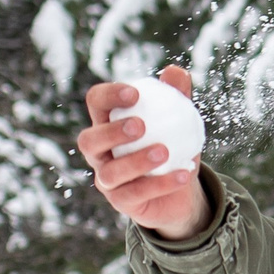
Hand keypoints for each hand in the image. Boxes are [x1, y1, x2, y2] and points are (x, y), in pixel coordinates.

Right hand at [78, 67, 210, 241]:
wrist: (180, 190)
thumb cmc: (172, 146)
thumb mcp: (178, 121)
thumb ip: (176, 97)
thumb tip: (175, 71)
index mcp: (108, 123)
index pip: (96, 103)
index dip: (109, 96)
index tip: (135, 93)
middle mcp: (100, 152)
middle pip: (89, 140)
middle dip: (111, 132)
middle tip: (140, 126)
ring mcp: (107, 179)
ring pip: (109, 173)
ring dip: (135, 161)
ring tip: (164, 152)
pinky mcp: (121, 202)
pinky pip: (135, 195)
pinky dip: (160, 184)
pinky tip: (184, 174)